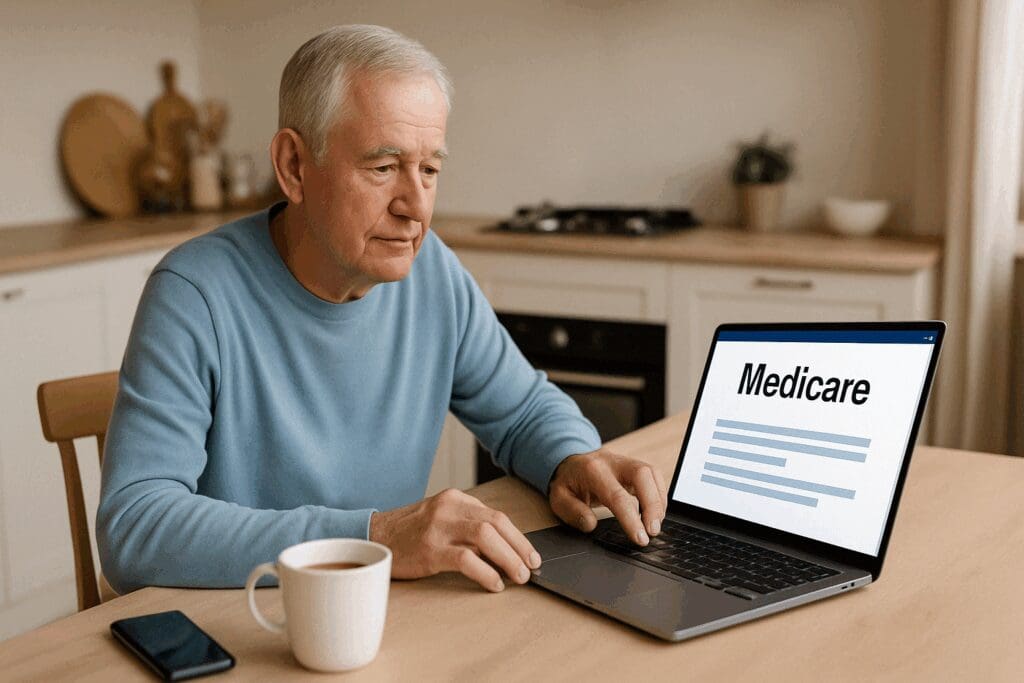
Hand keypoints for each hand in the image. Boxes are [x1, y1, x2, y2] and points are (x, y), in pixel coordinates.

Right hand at [368, 488, 541, 591]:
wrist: (372, 536)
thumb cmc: (409, 532)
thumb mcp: (440, 518)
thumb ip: (467, 526)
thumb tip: (503, 548)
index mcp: (455, 499)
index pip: (496, 515)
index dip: (518, 536)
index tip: (530, 554)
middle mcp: (449, 508)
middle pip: (496, 524)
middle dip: (519, 547)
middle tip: (532, 566)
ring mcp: (438, 528)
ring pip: (485, 537)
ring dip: (508, 558)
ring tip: (519, 576)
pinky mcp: (429, 549)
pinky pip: (466, 559)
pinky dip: (485, 572)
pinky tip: (494, 584)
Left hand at [548, 448, 667, 544]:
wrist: (570, 461)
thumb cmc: (568, 482)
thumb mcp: (558, 499)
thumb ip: (573, 512)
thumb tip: (591, 525)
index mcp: (592, 471)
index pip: (617, 496)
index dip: (631, 519)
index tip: (640, 538)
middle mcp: (613, 462)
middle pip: (643, 475)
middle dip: (653, 504)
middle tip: (653, 531)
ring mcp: (626, 462)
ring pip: (652, 473)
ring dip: (659, 501)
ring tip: (654, 525)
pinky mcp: (635, 467)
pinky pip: (654, 477)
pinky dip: (659, 496)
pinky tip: (655, 513)